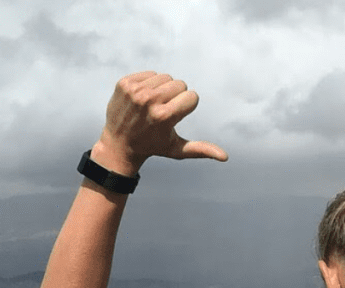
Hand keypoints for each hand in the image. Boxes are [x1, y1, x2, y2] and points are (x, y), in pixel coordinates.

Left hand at [91, 71, 227, 175]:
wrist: (118, 144)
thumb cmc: (153, 147)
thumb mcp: (177, 150)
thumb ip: (201, 150)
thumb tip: (225, 157)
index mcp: (164, 116)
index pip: (192, 96)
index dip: (187, 106)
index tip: (175, 117)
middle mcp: (149, 101)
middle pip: (180, 84)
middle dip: (176, 96)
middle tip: (163, 111)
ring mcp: (135, 91)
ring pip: (165, 77)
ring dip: (163, 89)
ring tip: (152, 105)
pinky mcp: (124, 83)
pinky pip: (150, 73)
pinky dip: (149, 84)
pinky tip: (141, 99)